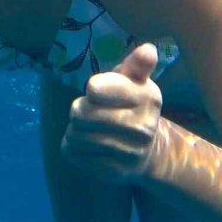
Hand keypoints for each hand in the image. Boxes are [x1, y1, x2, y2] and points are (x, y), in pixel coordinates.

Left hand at [62, 43, 165, 185]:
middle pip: (80, 113)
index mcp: (148, 97)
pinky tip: (86, 145)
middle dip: (78, 110)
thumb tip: (148, 49)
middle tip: (88, 111)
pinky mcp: (113, 172)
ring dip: (74, 129)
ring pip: (74, 134)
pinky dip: (72, 147)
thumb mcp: (134, 81)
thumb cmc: (131, 106)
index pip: (96, 89)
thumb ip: (137, 64)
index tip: (99, 92)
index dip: (92, 89)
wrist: (147, 151)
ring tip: (86, 128)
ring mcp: (129, 152)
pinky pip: (72, 153)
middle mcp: (142, 126)